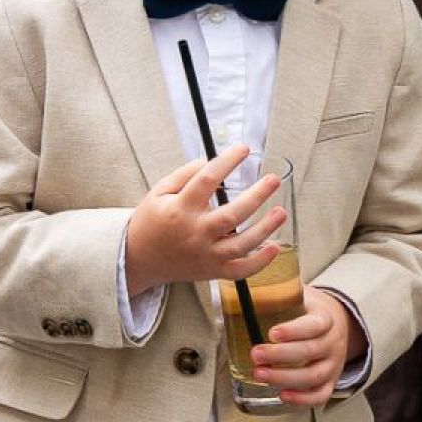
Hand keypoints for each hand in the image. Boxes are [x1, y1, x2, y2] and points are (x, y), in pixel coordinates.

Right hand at [123, 147, 285, 291]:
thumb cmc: (151, 221)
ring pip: (241, 244)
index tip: (243, 149)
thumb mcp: (159, 192)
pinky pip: (239, 271)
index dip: (227, 161)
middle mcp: (195, 233)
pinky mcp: (212, 272)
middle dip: (257, 196)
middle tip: (274, 179)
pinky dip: (259, 263)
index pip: (207, 180)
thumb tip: (211, 160)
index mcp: (181, 209)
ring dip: (265, 228)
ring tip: (281, 211)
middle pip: (232, 214)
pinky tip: (274, 248)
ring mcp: (205, 255)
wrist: (139, 259)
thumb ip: (184, 175)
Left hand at [247, 286, 364, 408]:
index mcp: (325, 317)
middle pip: (311, 351)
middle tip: (255, 354)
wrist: (336, 322)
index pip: (315, 324)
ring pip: (315, 376)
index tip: (272, 333)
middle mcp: (332, 341)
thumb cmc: (307, 309)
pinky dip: (303, 399)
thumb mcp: (298, 294)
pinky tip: (282, 395)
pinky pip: (321, 394)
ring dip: (286, 378)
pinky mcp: (331, 381)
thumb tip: (241, 278)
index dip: (294, 330)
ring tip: (260, 374)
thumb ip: (276, 289)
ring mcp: (333, 363)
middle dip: (281, 356)